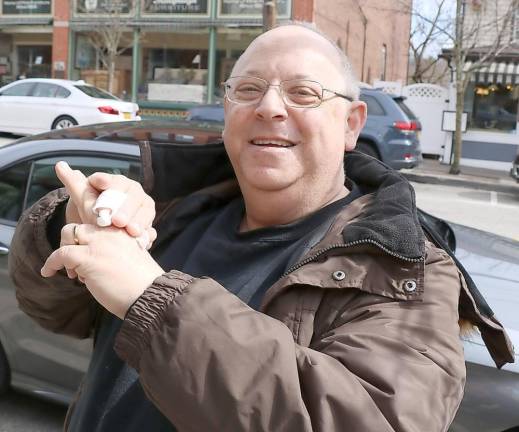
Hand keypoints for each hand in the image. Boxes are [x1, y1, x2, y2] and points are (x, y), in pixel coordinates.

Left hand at [42, 223, 164, 318]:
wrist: (149, 295)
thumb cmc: (142, 282)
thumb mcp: (131, 257)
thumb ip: (114, 249)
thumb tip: (91, 256)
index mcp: (123, 229)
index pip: (96, 219)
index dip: (85, 229)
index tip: (80, 239)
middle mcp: (111, 231)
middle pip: (80, 225)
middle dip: (71, 241)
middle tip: (73, 262)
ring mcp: (99, 242)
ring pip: (69, 233)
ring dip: (64, 251)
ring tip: (70, 271)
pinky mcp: (88, 257)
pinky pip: (61, 254)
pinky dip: (51, 263)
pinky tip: (48, 272)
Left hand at [55, 161, 156, 237]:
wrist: (108, 232)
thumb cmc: (96, 212)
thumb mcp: (85, 199)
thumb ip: (75, 183)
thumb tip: (59, 165)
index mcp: (119, 183)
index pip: (113, 180)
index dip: (105, 182)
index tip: (98, 183)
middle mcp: (135, 193)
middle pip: (132, 197)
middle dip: (125, 208)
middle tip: (117, 220)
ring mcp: (145, 208)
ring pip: (145, 212)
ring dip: (139, 221)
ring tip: (131, 231)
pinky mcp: (150, 225)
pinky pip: (151, 228)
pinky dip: (147, 234)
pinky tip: (142, 240)